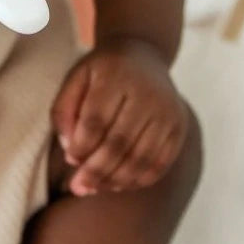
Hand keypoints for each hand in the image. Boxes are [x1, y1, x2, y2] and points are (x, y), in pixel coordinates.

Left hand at [51, 38, 189, 195]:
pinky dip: (139, 179)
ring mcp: (168, 111)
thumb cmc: (101, 74)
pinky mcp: (180, 126)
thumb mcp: (76, 79)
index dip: (82, 146)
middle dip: (96, 170)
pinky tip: (119, 185)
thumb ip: (64, 111)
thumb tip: (69, 151)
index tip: (70, 159)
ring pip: (141, 157)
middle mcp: (147, 94)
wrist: (144, 55)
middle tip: (78, 188)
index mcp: (116, 77)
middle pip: (119, 142)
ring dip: (116, 179)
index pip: (96, 120)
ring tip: (95, 188)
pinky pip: (161, 162)